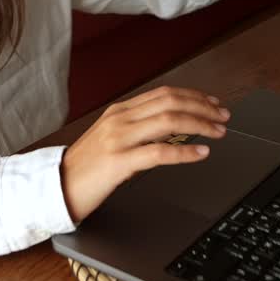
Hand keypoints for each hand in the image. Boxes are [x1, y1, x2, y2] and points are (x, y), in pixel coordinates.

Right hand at [60, 86, 229, 222]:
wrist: (56, 186)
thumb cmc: (86, 167)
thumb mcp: (113, 140)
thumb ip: (138, 130)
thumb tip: (173, 129)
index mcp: (119, 111)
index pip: (163, 94)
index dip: (193, 96)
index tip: (213, 103)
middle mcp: (120, 119)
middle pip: (170, 102)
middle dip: (202, 107)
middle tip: (223, 116)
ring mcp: (118, 139)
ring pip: (168, 121)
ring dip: (200, 124)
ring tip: (218, 131)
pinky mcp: (118, 162)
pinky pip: (158, 152)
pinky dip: (184, 151)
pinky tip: (200, 153)